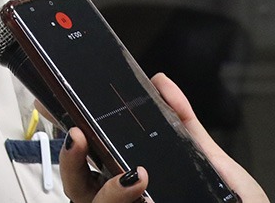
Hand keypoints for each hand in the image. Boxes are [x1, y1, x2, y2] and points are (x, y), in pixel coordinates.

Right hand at [59, 73, 268, 202]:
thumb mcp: (210, 161)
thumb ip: (183, 123)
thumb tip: (161, 84)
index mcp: (131, 179)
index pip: (88, 160)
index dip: (69, 138)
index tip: (64, 114)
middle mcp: (124, 201)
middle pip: (77, 187)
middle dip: (70, 162)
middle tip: (81, 138)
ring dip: (108, 190)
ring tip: (135, 176)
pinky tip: (145, 198)